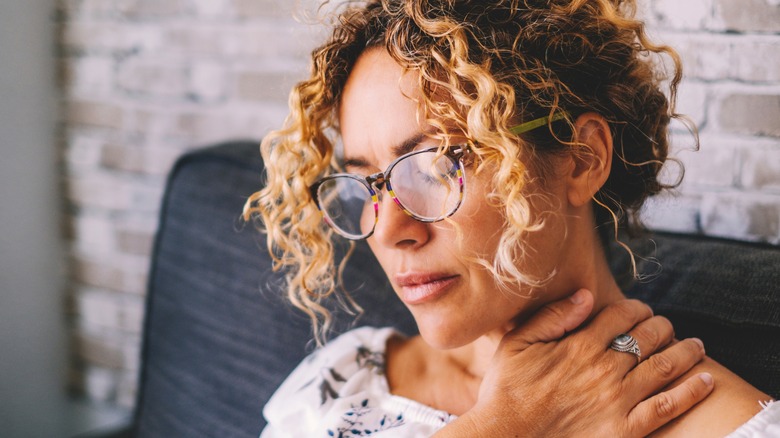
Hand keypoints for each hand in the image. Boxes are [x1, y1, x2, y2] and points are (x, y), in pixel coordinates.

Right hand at [435, 289, 712, 436]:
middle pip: (649, 336)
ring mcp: (619, 399)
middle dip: (663, 325)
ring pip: (665, 366)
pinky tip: (706, 380)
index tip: (641, 309)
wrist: (507, 436)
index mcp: (580, 344)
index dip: (637, 307)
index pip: (622, 315)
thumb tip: (585, 294)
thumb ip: (552, 316)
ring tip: (697, 345)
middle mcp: (605, 368)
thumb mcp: (517, 343)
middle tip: (667, 325)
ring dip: (686, 351)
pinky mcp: (627, 429)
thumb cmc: (506, 389)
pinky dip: (692, 391)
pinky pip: (669, 406)